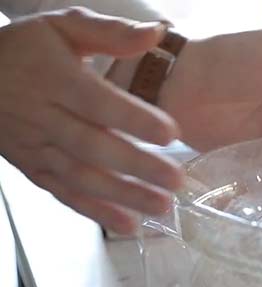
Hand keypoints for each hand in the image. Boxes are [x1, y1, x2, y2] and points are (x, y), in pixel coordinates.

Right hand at [0, 7, 182, 233]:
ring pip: (81, 176)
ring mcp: (36, 147)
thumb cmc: (24, 50)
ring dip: (122, 195)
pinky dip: (94, 211)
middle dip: (137, 166)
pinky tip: (127, 224)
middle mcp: (44, 117)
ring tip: (161, 206)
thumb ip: (109, 32)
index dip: (133, 119)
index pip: (98, 103)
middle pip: (93, 146)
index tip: (170, 133)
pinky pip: (63, 193)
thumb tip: (156, 34)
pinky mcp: (32, 168)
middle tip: (175, 180)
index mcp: (55, 79)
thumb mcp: (62, 27)